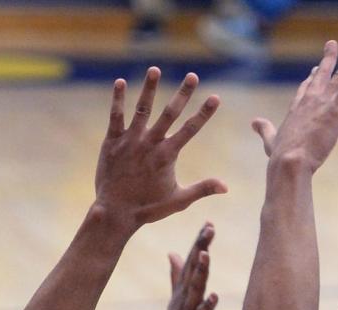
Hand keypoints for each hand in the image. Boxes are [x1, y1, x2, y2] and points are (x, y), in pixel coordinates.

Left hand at [95, 69, 227, 229]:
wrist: (115, 213)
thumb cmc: (147, 209)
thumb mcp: (178, 201)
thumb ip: (202, 189)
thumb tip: (226, 186)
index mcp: (167, 156)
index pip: (190, 130)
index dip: (204, 113)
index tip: (215, 97)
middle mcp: (150, 143)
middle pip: (170, 113)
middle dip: (183, 93)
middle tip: (193, 75)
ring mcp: (130, 140)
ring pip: (142, 109)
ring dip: (150, 88)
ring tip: (155, 69)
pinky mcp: (112, 142)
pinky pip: (116, 116)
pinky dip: (118, 99)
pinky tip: (121, 83)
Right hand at [156, 223, 218, 309]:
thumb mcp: (176, 297)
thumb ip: (176, 274)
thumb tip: (172, 253)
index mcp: (183, 288)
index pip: (191, 260)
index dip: (199, 242)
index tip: (209, 223)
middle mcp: (185, 295)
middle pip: (193, 267)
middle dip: (201, 247)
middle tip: (209, 227)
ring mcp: (189, 309)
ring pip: (196, 287)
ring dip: (201, 271)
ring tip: (206, 254)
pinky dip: (208, 305)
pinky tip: (214, 296)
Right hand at [252, 41, 337, 172]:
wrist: (290, 160)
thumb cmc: (281, 155)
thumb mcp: (270, 140)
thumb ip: (264, 129)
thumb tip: (254, 122)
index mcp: (296, 107)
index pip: (306, 88)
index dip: (311, 78)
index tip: (316, 69)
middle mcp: (310, 99)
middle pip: (322, 74)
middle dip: (328, 58)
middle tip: (332, 45)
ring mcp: (323, 101)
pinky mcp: (336, 107)